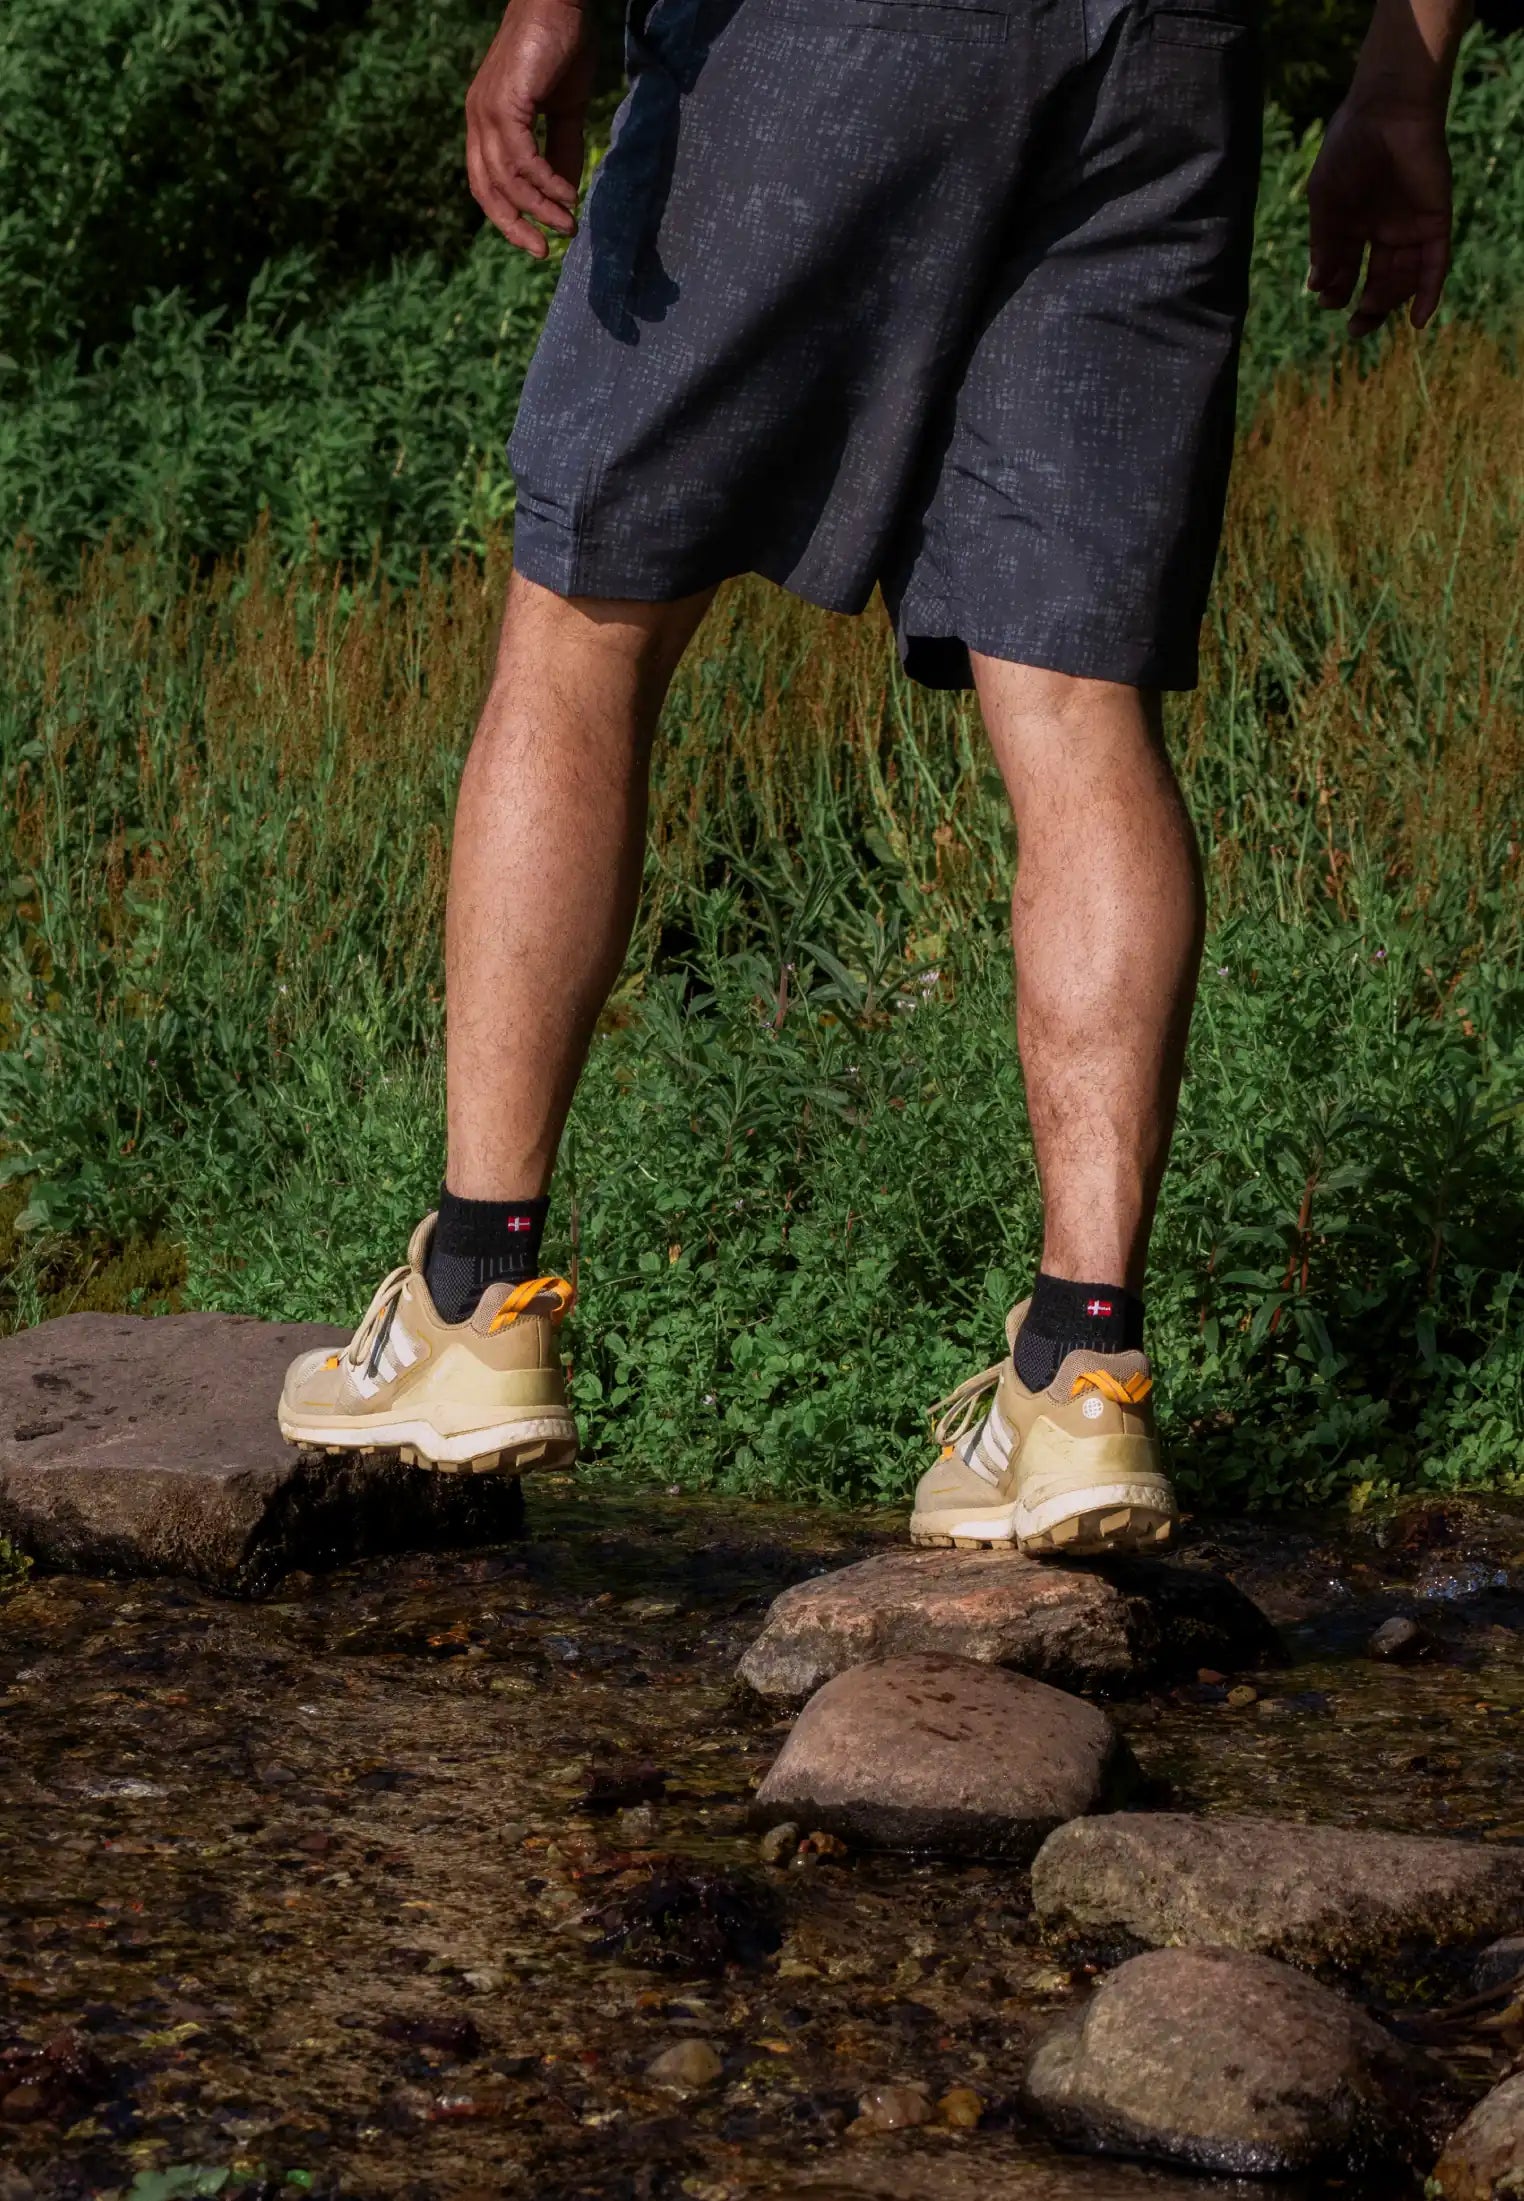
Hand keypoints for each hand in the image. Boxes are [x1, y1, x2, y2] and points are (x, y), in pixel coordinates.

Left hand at [466, 0, 595, 256]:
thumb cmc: (562, 46)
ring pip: (506, 179)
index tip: (536, 240)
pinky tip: (568, 196)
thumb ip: (562, 151)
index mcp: (486, 122)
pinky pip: (523, 161)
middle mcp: (478, 119)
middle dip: (513, 225)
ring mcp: (486, 112)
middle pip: (486, 189)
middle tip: (543, 251)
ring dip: (539, 208)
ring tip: (567, 224)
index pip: (486, 181)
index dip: (508, 215)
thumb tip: (567, 195)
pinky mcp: (504, 105)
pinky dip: (545, 184)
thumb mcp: (564, 110)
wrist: (561, 2)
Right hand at [1307, 93, 1452, 336]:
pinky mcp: (1435, 220)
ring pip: (1403, 277)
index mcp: (1352, 224)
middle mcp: (1381, 229)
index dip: (1337, 290)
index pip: (1346, 269)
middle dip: (1366, 307)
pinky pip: (1435, 263)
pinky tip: (1418, 320)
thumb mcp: (1324, 201)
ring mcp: (1410, 225)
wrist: (1386, 111)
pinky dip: (1429, 292)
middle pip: (1377, 280)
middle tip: (1356, 329)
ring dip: (1389, 301)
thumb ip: (1324, 243)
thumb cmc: (1348, 149)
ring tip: (1371, 312)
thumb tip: (1317, 285)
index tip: (1327, 300)